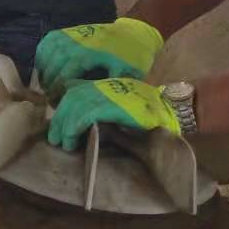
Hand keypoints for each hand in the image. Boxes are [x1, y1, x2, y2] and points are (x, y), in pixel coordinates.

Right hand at [35, 17, 163, 93]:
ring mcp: (71, 34)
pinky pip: (47, 42)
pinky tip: (44, 69)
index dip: (58, 91)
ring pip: (47, 54)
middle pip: (53, 66)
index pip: (64, 75)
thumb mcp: (125, 76)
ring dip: (43, 71)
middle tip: (50, 99)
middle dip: (49, 84)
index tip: (56, 103)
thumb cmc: (130, 59)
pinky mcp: (68, 30)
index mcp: (89, 54)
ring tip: (46, 86)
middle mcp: (76, 42)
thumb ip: (106, 88)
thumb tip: (90, 103)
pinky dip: (42, 56)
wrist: (132, 35)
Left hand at [46, 78, 180, 150]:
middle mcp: (106, 85)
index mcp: (107, 85)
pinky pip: (86, 114)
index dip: (62, 104)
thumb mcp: (121, 113)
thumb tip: (82, 130)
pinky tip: (72, 140)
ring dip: (64, 126)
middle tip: (55, 139)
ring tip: (63, 144)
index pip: (74, 88)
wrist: (173, 112)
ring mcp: (110, 92)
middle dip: (59, 118)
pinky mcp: (114, 105)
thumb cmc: (151, 118)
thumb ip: (103, 114)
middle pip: (71, 97)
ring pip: (75, 104)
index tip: (58, 124)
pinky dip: (74, 127)